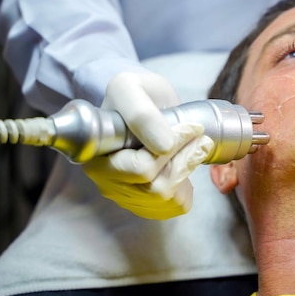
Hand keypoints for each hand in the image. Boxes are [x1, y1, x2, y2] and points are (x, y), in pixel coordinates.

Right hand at [82, 72, 213, 218]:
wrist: (146, 105)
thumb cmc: (136, 95)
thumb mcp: (130, 88)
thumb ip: (142, 113)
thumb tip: (164, 146)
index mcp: (95, 154)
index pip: (139, 167)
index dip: (171, 148)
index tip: (191, 127)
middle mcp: (104, 179)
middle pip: (155, 187)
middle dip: (184, 158)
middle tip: (199, 134)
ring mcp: (123, 195)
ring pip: (166, 198)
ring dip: (188, 169)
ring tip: (197, 146)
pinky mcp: (142, 204)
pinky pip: (173, 208)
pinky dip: (186, 188)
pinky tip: (184, 166)